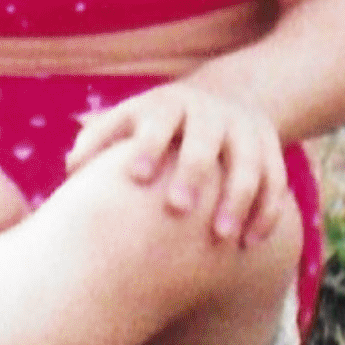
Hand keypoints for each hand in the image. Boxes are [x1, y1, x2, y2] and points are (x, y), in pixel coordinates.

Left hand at [66, 83, 287, 246]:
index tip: (136, 177)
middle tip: (178, 209)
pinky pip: (275, 180)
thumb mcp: (130, 120)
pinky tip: (250, 243)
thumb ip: (100, 140)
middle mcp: (210, 112)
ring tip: (222, 238)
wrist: (220, 101)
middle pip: (204, 141)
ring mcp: (244, 128)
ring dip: (237, 199)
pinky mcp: (271, 148)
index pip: (158, 120)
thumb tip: (70, 170)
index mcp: (169, 103)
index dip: (148, 145)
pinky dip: (267, 211)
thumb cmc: (158, 126)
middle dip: (193, 172)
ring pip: (247, 163)